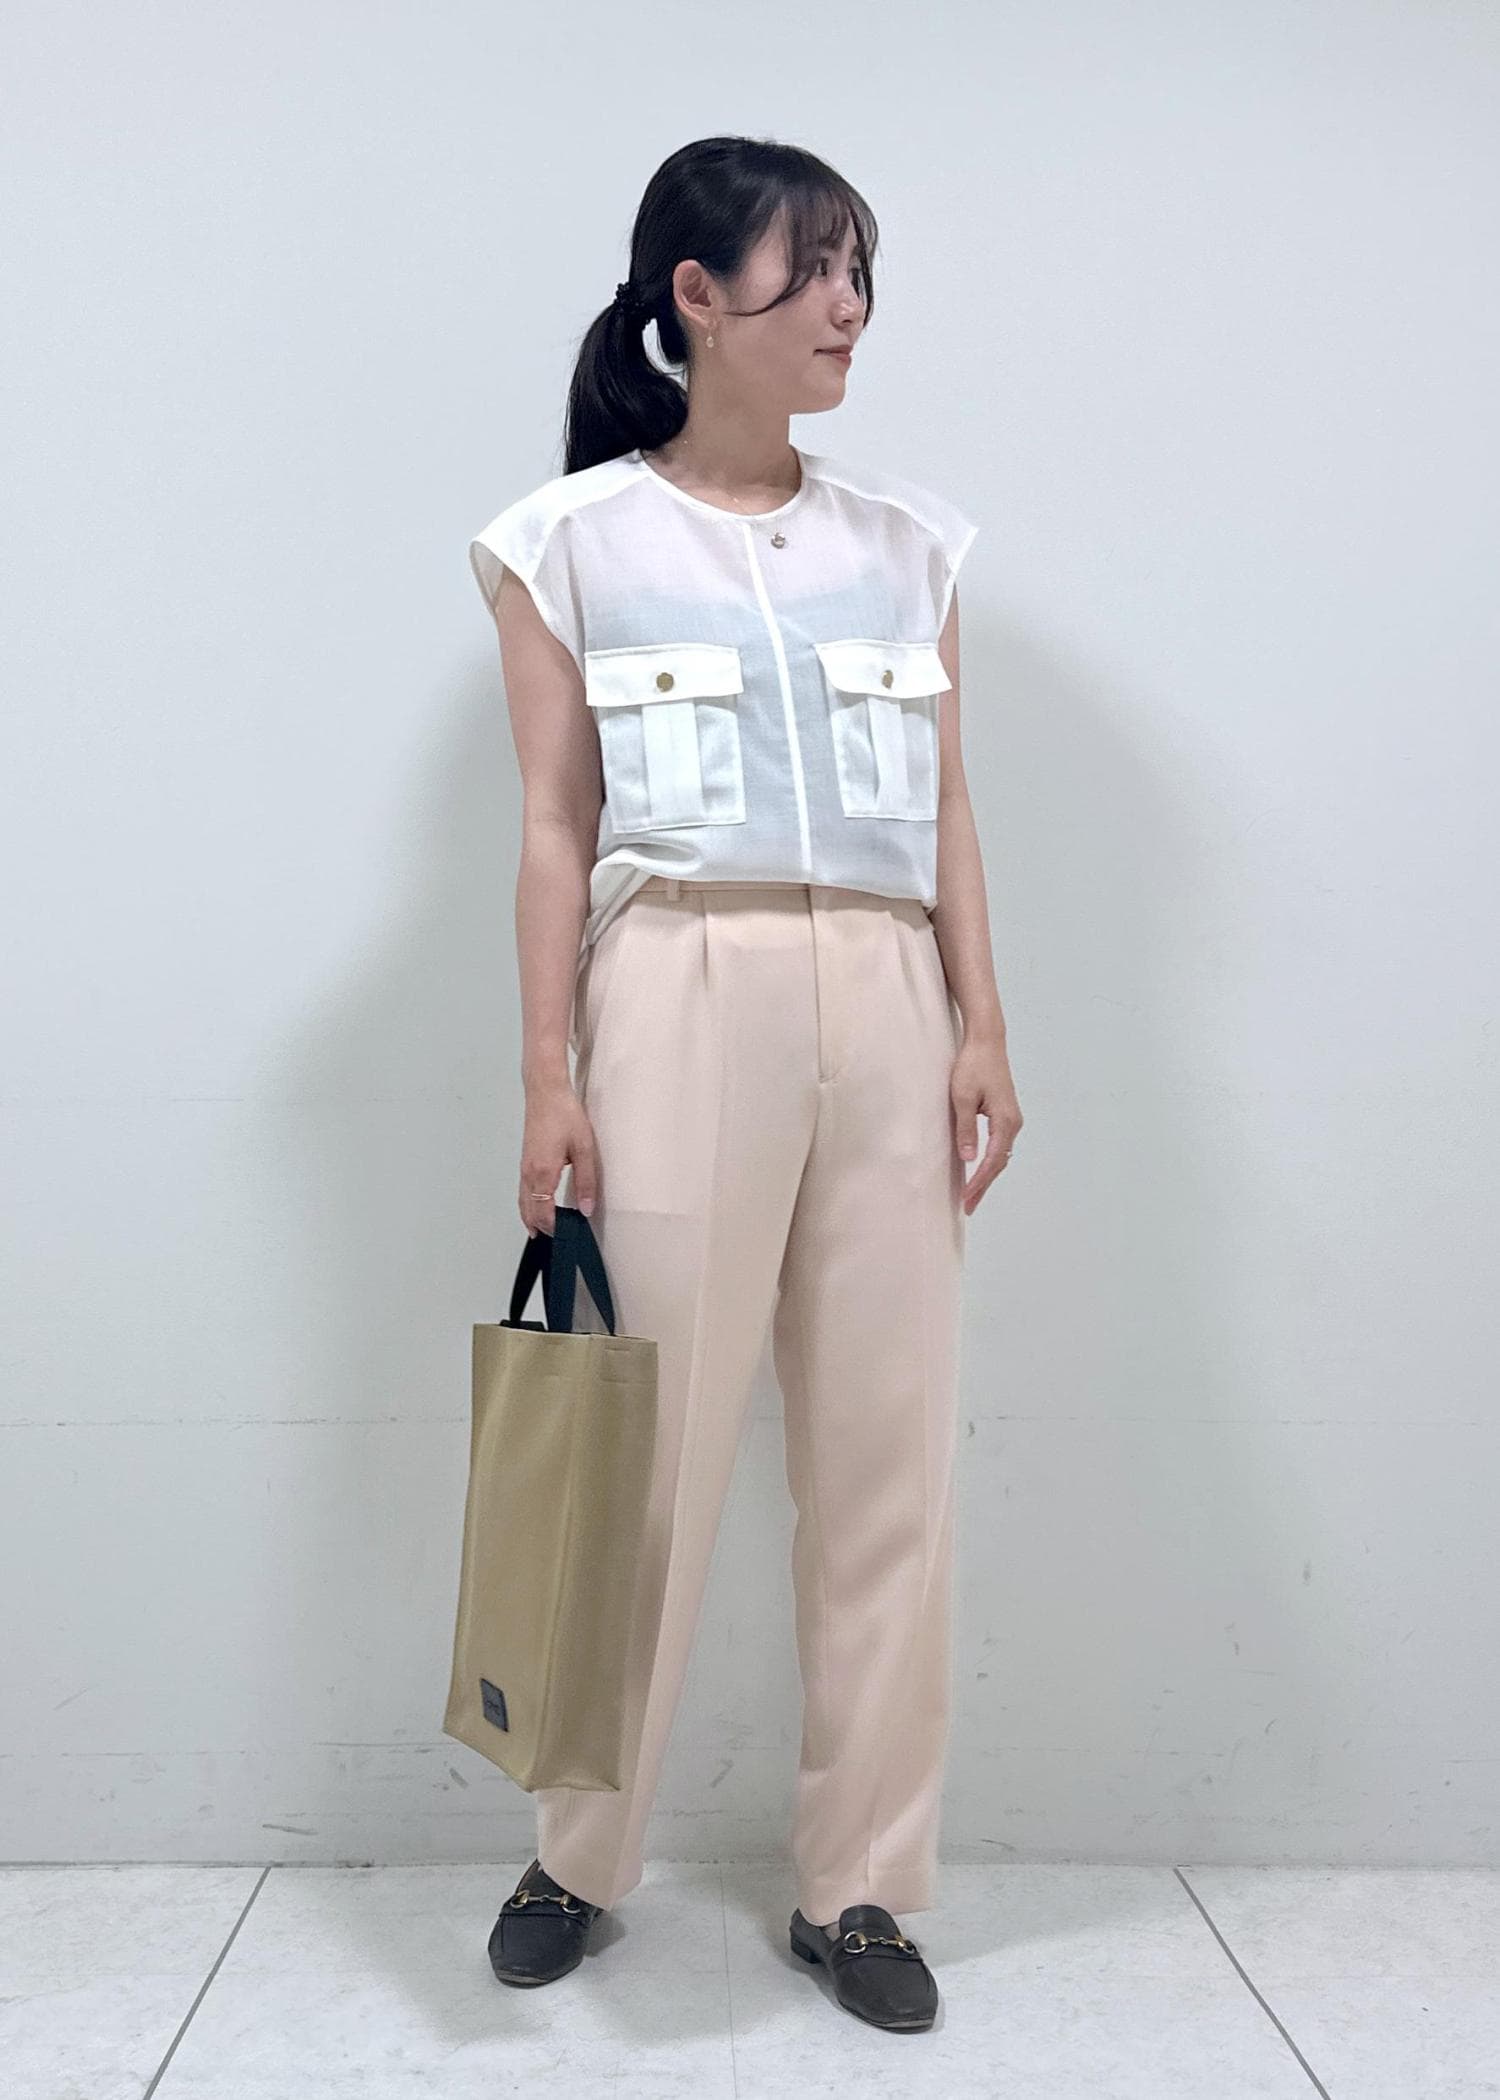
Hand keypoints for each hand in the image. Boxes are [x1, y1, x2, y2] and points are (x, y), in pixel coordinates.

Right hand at [519, 1078, 599, 1238]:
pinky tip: (536, 1210)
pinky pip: (523, 1192)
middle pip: (530, 1212)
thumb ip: (586, 1181)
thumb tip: (586, 1209)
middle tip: (557, 1242)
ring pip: (523, 1203)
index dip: (554, 1228)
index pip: (544, 1213)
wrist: (545, 1092)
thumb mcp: (584, 1148)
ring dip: (532, 1219)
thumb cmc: (565, 1116)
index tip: (567, 1238)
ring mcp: (524, 1168)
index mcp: (543, 1173)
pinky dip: (528, 1206)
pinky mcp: (525, 1162)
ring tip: (543, 1234)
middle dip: (542, 1228)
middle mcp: (529, 1174)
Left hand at [950, 1034, 1020, 1215]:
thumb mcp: (962, 1098)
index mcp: (1005, 1121)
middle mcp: (1013, 1122)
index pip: (993, 1161)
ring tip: (971, 1194)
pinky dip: (989, 1161)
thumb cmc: (972, 1065)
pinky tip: (977, 1169)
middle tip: (968, 1206)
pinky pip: (999, 1145)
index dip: (979, 1183)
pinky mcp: (1004, 1114)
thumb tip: (968, 1159)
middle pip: (1000, 1162)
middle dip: (984, 1185)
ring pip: (1001, 1155)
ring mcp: (1011, 1119)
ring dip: (987, 1175)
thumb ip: (966, 1129)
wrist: (986, 1041)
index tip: (967, 1200)